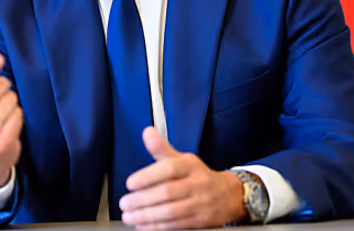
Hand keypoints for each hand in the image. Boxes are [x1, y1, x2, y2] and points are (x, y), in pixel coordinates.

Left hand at [119, 127, 246, 229]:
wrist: (229, 195)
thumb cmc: (199, 176)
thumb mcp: (183, 159)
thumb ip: (162, 149)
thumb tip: (147, 132)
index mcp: (190, 166)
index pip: (169, 169)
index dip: (148, 176)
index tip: (130, 183)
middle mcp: (197, 183)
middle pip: (168, 192)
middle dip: (142, 200)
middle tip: (124, 203)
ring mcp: (201, 203)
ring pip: (171, 212)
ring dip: (147, 216)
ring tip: (129, 216)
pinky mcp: (201, 221)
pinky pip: (177, 225)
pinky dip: (158, 227)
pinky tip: (143, 226)